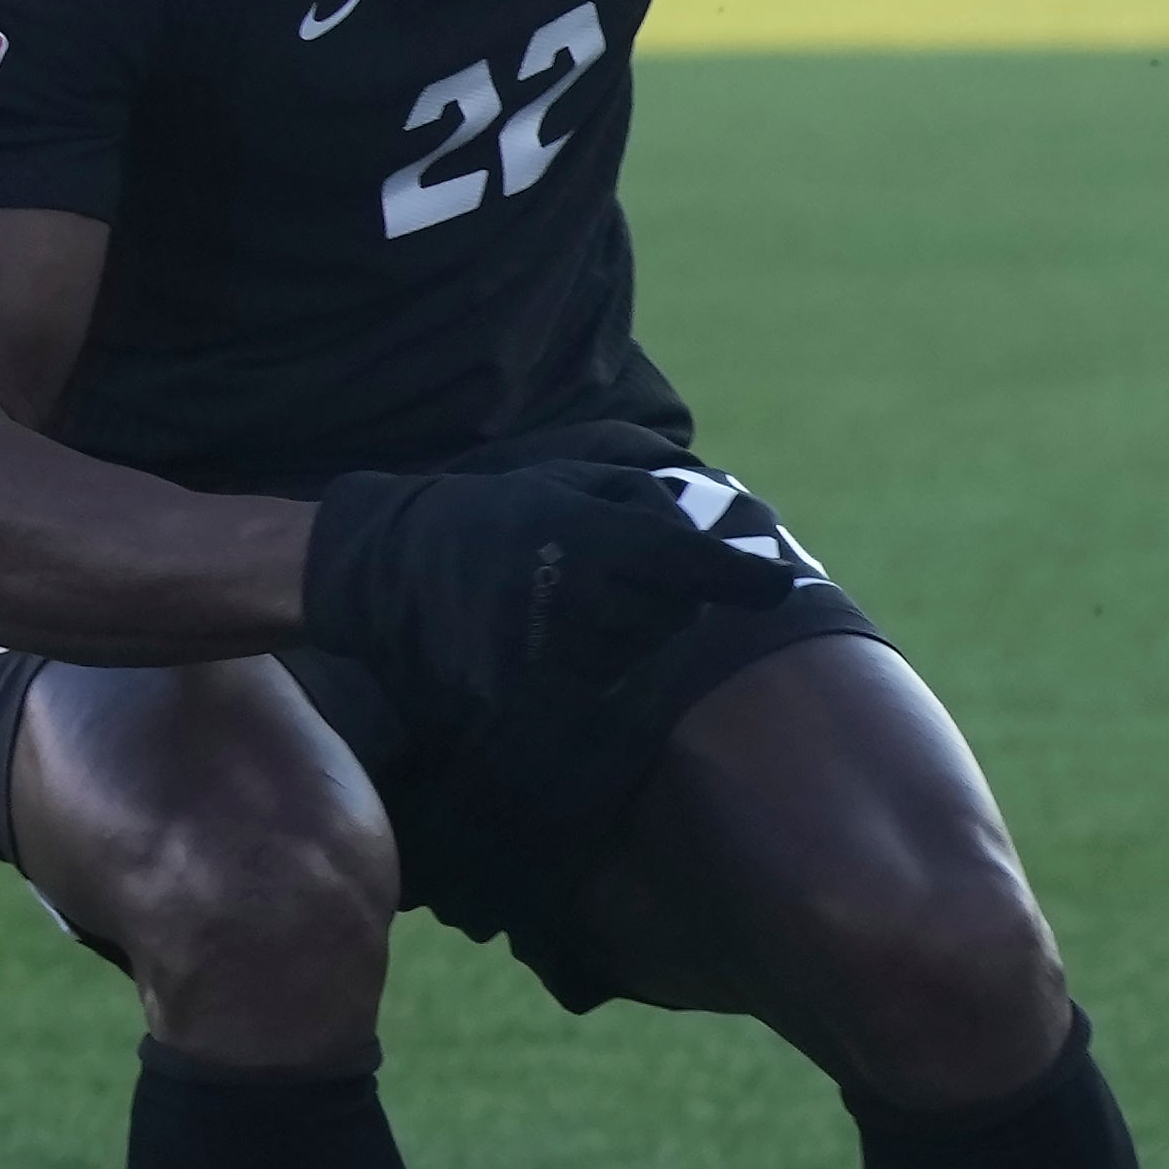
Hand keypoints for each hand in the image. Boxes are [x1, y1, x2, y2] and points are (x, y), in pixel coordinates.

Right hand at [303, 460, 774, 730]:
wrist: (390, 565)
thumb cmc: (495, 512)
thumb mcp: (568, 480)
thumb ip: (643, 504)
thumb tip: (716, 535)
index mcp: (586, 534)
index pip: (683, 562)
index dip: (738, 578)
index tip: (779, 587)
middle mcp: (571, 593)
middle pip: (670, 617)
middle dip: (676, 600)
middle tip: (646, 580)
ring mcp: (544, 647)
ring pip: (635, 654)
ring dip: (634, 633)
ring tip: (590, 601)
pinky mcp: (519, 688)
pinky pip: (590, 683)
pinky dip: (595, 663)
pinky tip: (566, 635)